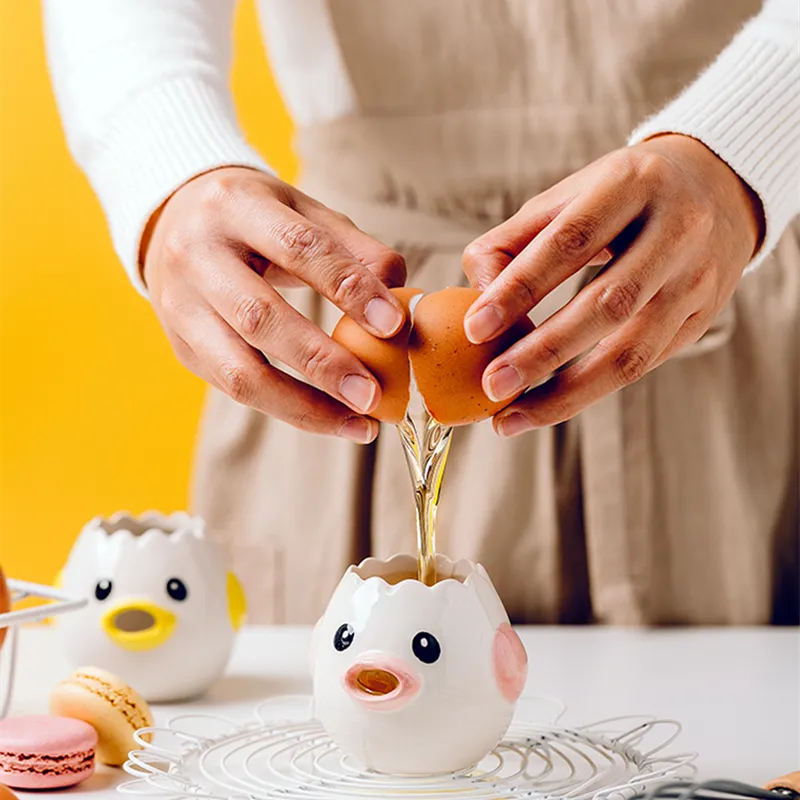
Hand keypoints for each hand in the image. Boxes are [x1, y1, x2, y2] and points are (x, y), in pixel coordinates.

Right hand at [142, 167, 406, 442]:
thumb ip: (353, 248)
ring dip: (304, 406)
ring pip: (239, 370)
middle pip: (259, 317)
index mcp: (234, 204)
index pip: (297, 247)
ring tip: (358, 425)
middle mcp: (195, 255)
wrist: (173, 222)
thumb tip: (401, 294)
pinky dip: (287, 410)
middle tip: (372, 395)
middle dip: (322, 361)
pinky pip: (235, 388)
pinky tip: (331, 419)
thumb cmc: (256, 218)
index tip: (393, 326)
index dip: (348, 287)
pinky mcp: (182, 347)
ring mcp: (180, 306)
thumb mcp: (302, 210)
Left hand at [462, 134, 764, 436]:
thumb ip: (509, 244)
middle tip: (491, 386)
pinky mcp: (702, 318)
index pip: (571, 242)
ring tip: (510, 418)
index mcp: (632, 183)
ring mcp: (697, 279)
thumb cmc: (616, 198)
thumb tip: (476, 306)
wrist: (715, 188)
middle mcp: (677, 229)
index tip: (474, 329)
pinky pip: (643, 365)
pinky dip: (590, 392)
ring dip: (566, 393)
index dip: (520, 288)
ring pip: (632, 351)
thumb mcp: (564, 198)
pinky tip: (545, 405)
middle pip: (608, 304)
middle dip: (542, 353)